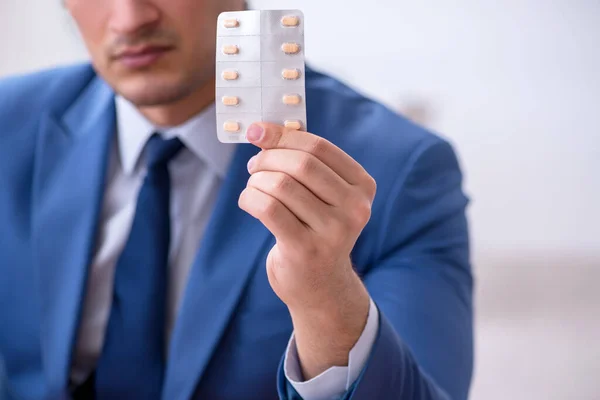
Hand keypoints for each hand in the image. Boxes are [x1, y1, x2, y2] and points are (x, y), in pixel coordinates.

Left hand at [238, 123, 375, 378]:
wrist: (320, 285)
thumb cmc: (315, 229)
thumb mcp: (322, 195)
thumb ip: (301, 161)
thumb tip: (261, 129)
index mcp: (363, 187)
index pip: (319, 148)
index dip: (283, 135)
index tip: (258, 132)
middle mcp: (355, 209)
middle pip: (300, 164)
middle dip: (268, 158)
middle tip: (254, 165)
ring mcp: (333, 232)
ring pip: (280, 185)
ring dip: (256, 180)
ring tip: (253, 186)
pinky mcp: (305, 250)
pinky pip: (267, 208)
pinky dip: (249, 198)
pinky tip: (248, 201)